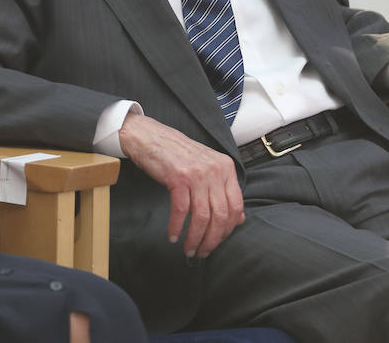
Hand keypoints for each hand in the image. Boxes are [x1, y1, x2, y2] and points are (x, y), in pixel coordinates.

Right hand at [118, 113, 243, 257]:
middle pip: (220, 214)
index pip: (236, 206)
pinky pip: (181, 210)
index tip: (217, 241)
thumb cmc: (177, 154)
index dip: (228, 229)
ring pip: (202, 216)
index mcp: (226, 167)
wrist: (150, 137)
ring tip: (189, 249)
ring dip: (195, 238)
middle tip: (202, 252)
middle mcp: (215, 169)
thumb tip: (238, 218)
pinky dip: (177, 227)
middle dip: (212, 239)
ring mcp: (197, 173)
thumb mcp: (206, 168)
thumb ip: (222, 190)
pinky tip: (174, 236)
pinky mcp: (178, 177)